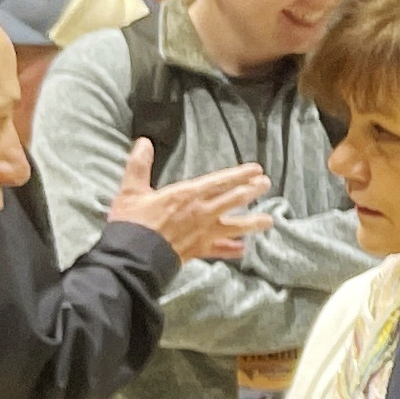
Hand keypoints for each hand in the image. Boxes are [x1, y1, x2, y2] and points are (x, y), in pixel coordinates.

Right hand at [104, 140, 273, 262]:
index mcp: (187, 195)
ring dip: (252, 222)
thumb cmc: (132, 223)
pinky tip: (243, 250)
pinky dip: (232, 250)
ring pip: (235, 226)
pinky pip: (220, 250)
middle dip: (252, 190)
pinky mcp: (199, 250)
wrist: (133, 256)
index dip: (240, 174)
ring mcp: (203, 233)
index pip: (221, 181)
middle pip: (234, 199)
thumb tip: (143, 142)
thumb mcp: (131, 190)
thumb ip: (138, 165)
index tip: (256, 169)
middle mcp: (201, 213)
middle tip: (266, 183)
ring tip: (268, 221)